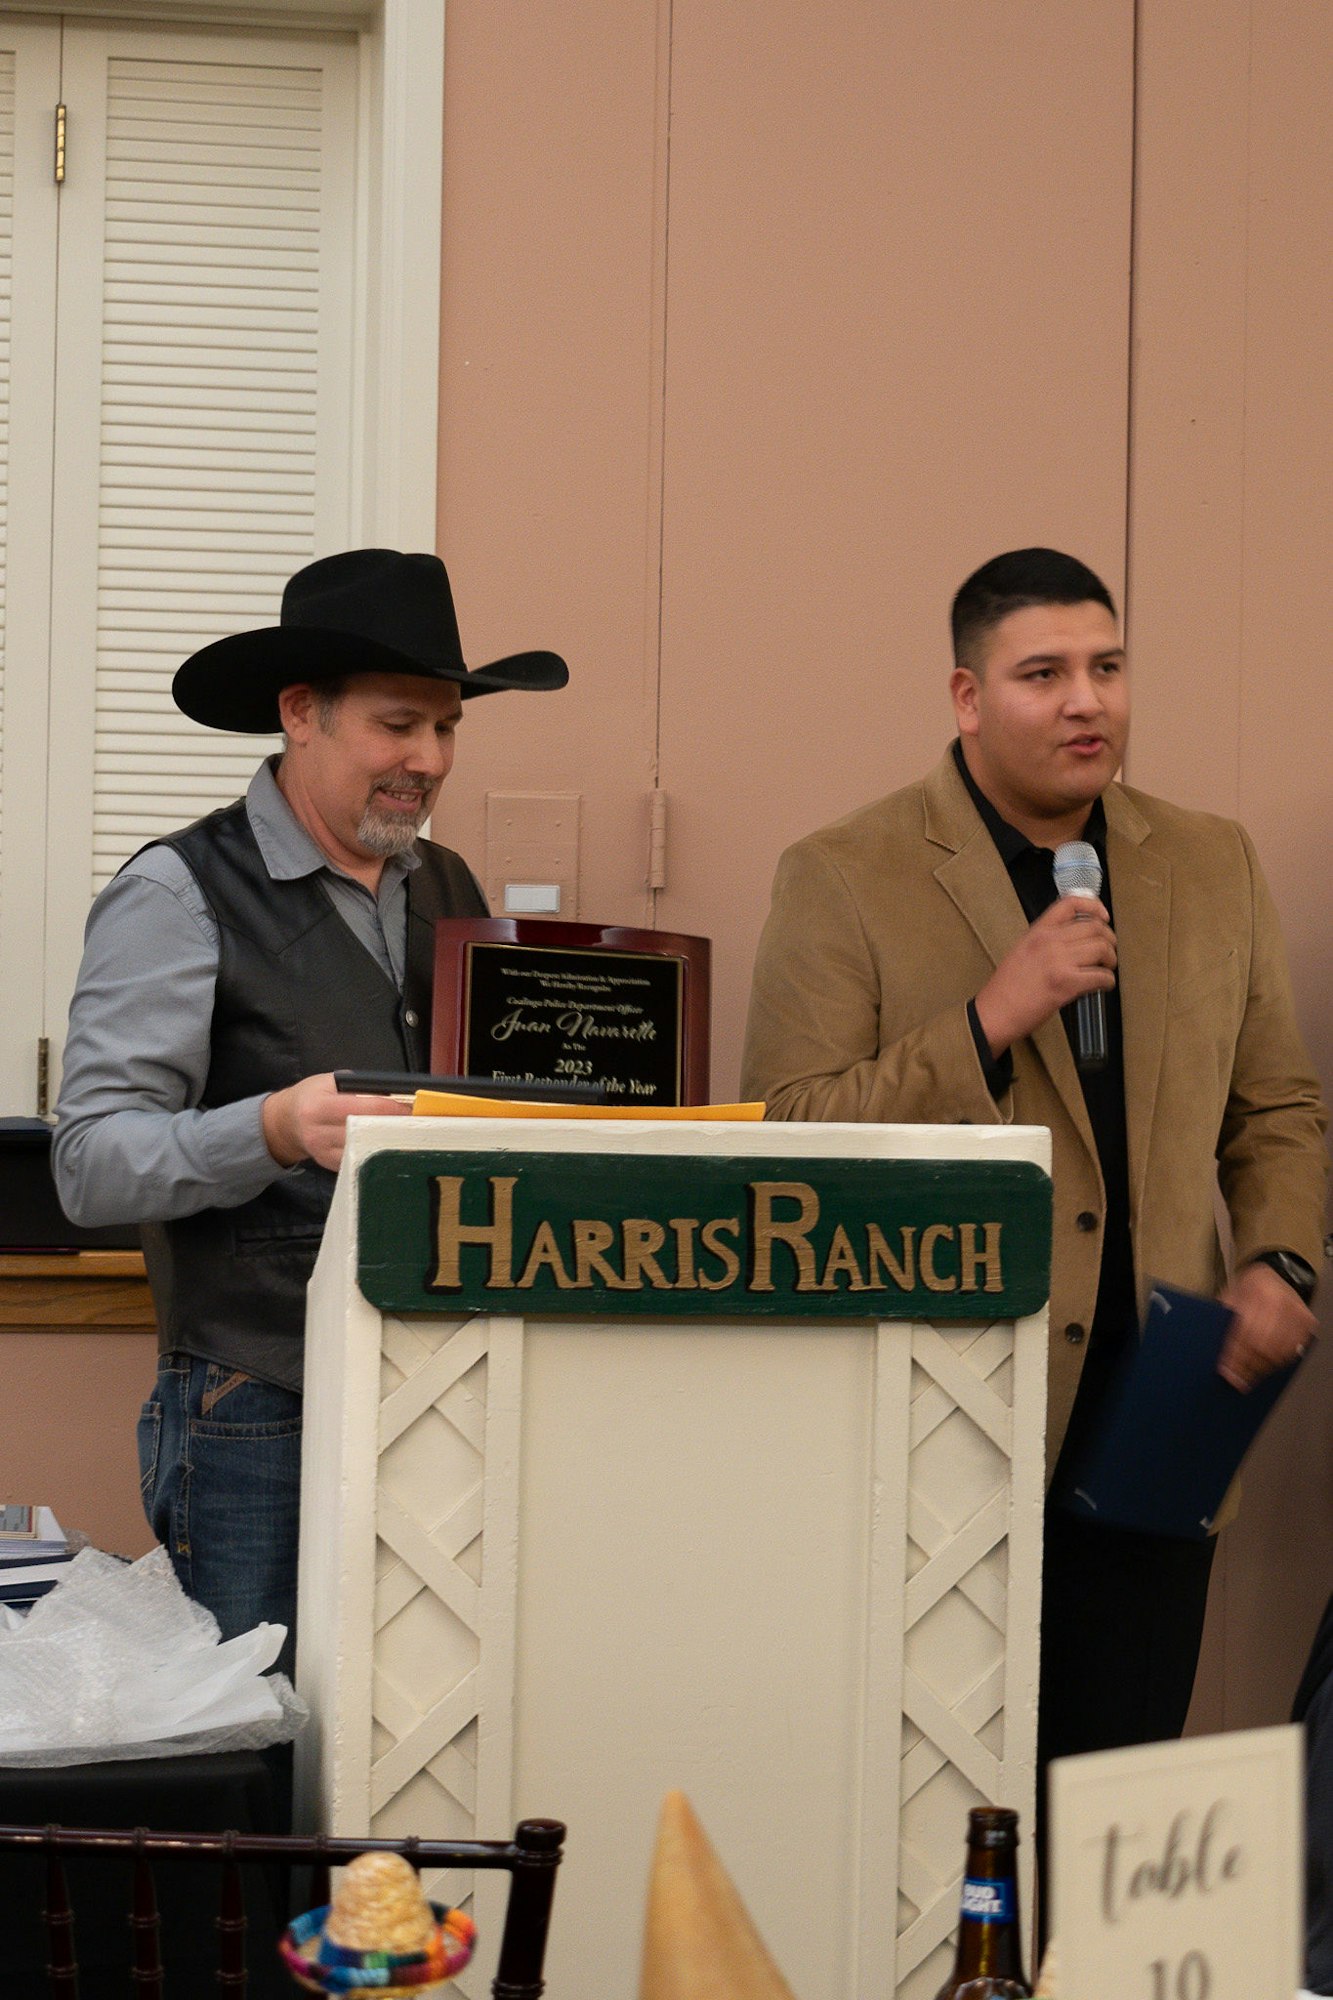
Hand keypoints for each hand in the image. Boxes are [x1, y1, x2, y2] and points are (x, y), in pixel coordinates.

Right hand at [262, 1071, 410, 1171]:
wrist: (285, 1123)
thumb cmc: (311, 1096)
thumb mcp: (328, 1081)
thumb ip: (357, 1086)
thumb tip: (395, 1093)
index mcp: (318, 1107)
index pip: (365, 1109)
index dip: (393, 1108)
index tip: (413, 1107)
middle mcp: (319, 1134)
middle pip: (368, 1132)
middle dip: (395, 1126)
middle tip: (418, 1121)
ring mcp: (324, 1154)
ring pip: (366, 1148)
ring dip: (389, 1140)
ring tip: (407, 1132)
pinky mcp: (330, 1166)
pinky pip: (360, 1159)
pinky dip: (375, 1151)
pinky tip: (389, 1144)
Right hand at [973, 895, 1116, 1058]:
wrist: (995, 1012)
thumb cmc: (1006, 988)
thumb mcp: (1022, 951)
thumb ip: (1046, 941)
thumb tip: (1075, 941)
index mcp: (1037, 931)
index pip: (1070, 904)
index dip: (1093, 906)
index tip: (1103, 917)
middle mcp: (1049, 941)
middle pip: (1095, 927)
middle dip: (1109, 940)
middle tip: (1108, 952)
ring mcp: (1058, 961)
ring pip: (1102, 949)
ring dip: (1110, 959)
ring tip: (1106, 968)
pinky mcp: (1066, 983)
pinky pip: (1101, 976)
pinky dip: (1107, 981)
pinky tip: (1103, 985)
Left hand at [1217, 1260, 1316, 1391]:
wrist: (1273, 1277)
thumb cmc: (1245, 1291)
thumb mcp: (1229, 1298)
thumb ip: (1222, 1321)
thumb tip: (1217, 1357)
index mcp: (1254, 1290)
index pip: (1244, 1331)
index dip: (1234, 1356)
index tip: (1226, 1374)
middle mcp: (1279, 1300)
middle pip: (1262, 1345)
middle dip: (1247, 1367)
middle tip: (1237, 1381)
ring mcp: (1296, 1311)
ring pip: (1279, 1351)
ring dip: (1262, 1368)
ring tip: (1249, 1377)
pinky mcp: (1307, 1322)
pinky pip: (1293, 1350)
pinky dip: (1278, 1362)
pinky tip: (1265, 1366)